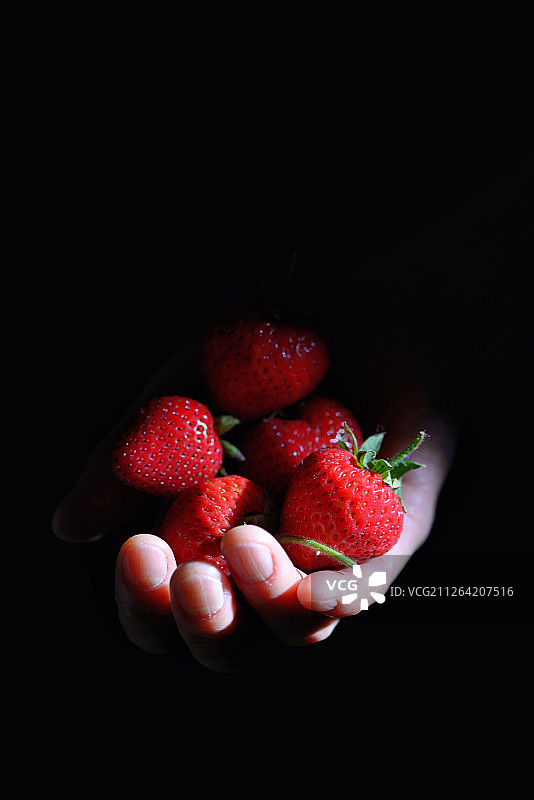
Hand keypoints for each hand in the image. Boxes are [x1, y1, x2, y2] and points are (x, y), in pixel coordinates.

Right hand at [52, 342, 453, 670]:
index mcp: (211, 538)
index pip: (168, 604)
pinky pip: (368, 583)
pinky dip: (339, 592)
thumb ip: (128, 462)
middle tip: (187, 578)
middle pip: (228, 641)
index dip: (143, 602)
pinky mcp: (393, 536)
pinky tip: (314, 581)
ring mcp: (331, 555)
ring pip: (297, 628)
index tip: (137, 551)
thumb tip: (68, 527)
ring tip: (245, 543)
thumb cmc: (268, 357)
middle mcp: (269, 560)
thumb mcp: (181, 399)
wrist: (364, 312)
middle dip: (199, 624)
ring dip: (266, 606)